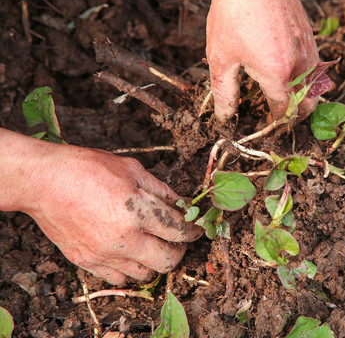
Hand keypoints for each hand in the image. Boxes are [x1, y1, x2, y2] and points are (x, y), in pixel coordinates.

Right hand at [1, 130, 201, 284]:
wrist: (43, 182)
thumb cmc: (87, 169)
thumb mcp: (132, 169)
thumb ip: (161, 190)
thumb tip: (182, 204)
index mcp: (138, 213)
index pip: (179, 231)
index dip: (194, 231)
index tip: (197, 229)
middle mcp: (124, 239)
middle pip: (168, 260)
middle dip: (180, 250)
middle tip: (178, 239)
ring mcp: (104, 254)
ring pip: (145, 274)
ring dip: (155, 262)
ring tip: (154, 245)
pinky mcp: (87, 262)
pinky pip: (119, 278)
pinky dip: (131, 269)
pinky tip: (131, 252)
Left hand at [206, 0, 318, 121]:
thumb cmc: (235, 13)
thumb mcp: (221, 57)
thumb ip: (225, 92)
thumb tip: (225, 117)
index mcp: (278, 75)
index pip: (284, 111)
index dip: (276, 125)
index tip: (268, 128)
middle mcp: (300, 65)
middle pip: (308, 103)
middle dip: (296, 116)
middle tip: (280, 118)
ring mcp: (309, 48)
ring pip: (316, 85)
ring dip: (304, 97)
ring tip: (287, 98)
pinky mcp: (308, 34)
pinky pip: (315, 64)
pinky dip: (307, 76)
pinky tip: (290, 71)